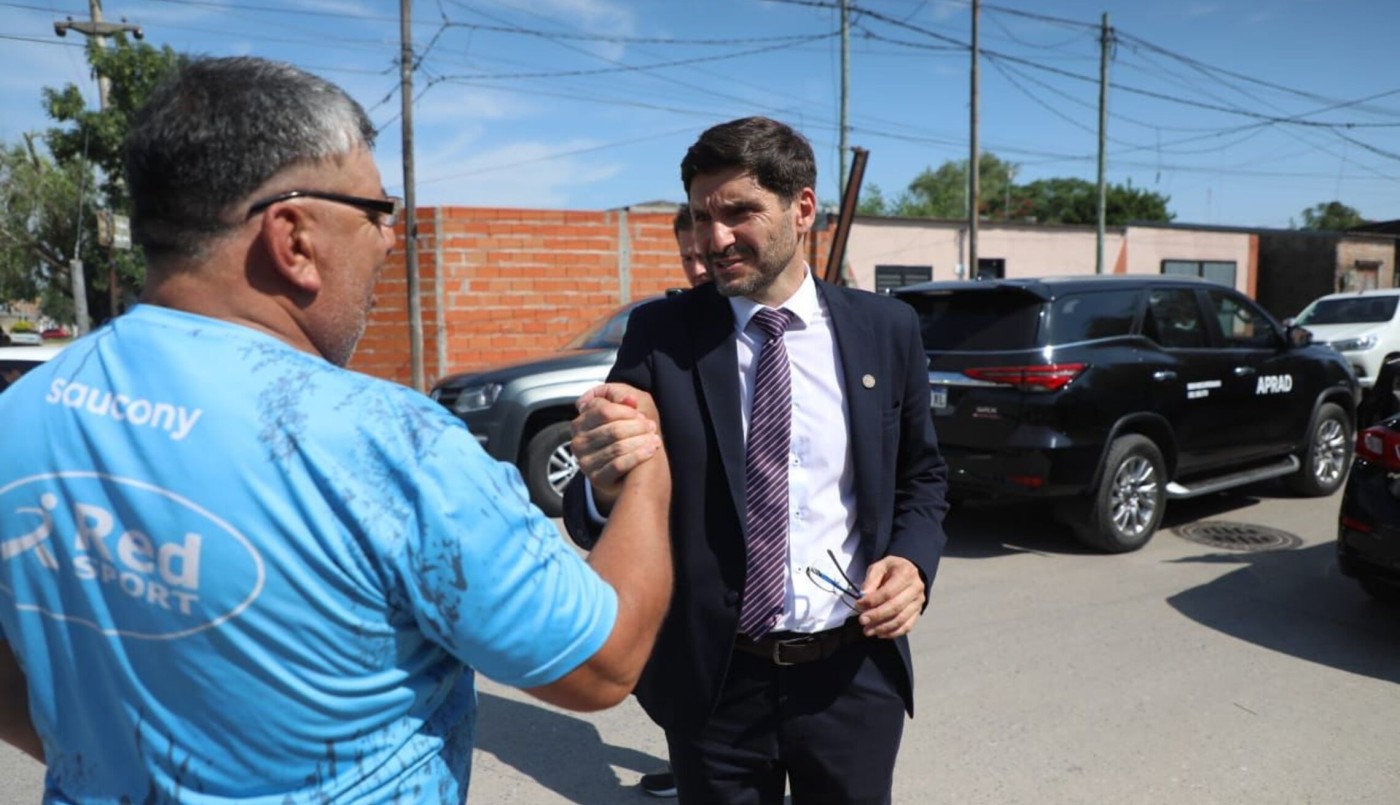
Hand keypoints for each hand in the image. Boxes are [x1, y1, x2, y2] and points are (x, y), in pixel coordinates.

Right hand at [571, 383, 662, 505]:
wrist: (619, 473)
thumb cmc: (618, 439)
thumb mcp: (619, 415)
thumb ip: (622, 401)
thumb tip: (631, 398)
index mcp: (581, 423)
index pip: (603, 410)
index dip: (626, 410)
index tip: (640, 413)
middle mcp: (579, 442)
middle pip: (613, 429)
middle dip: (637, 426)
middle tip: (651, 427)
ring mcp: (585, 461)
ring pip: (617, 447)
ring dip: (641, 441)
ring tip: (654, 439)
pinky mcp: (596, 478)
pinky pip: (618, 464)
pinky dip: (637, 456)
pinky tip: (650, 451)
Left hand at [854, 556, 925, 638]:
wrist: (909, 571)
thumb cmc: (892, 569)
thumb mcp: (879, 566)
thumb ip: (871, 579)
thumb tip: (863, 595)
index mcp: (906, 574)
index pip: (888, 592)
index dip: (872, 601)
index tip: (858, 605)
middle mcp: (916, 589)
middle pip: (895, 607)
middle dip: (876, 616)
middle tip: (862, 621)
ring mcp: (918, 602)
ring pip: (901, 620)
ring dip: (883, 627)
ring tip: (868, 631)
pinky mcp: (918, 613)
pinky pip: (907, 627)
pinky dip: (893, 633)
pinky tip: (880, 634)